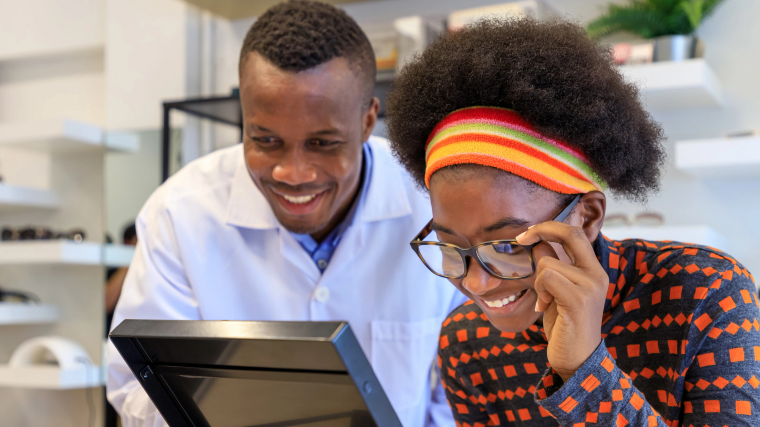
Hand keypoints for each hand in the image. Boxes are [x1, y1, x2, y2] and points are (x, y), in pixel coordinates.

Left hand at [516, 222, 608, 382]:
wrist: (577, 359)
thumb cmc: (565, 326)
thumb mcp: (557, 292)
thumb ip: (553, 267)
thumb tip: (537, 243)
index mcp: (593, 270)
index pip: (575, 233)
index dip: (550, 227)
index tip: (526, 235)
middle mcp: (597, 274)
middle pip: (571, 234)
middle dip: (541, 230)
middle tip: (521, 239)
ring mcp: (590, 286)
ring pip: (547, 263)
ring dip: (537, 282)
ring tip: (545, 301)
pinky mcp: (578, 299)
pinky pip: (547, 277)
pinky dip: (540, 291)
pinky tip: (545, 307)